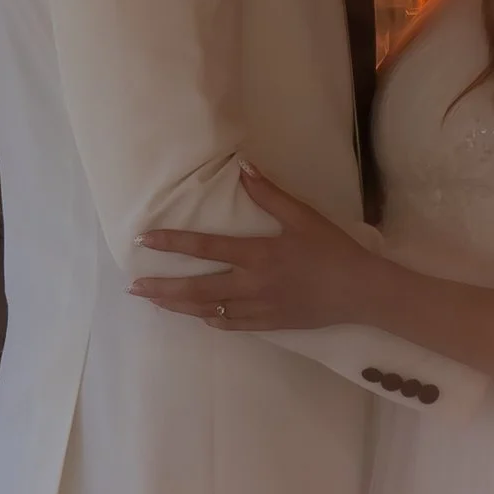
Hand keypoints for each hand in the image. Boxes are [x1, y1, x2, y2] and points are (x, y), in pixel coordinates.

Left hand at [135, 169, 380, 335]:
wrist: (358, 292)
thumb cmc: (332, 250)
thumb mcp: (303, 217)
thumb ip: (270, 195)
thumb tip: (243, 168)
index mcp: (257, 255)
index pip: (205, 247)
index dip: (172, 242)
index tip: (144, 239)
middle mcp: (250, 285)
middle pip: (196, 288)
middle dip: (161, 286)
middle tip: (134, 286)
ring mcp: (257, 308)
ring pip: (208, 310)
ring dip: (178, 305)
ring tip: (155, 301)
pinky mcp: (268, 324)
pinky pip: (230, 325)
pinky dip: (210, 320)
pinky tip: (198, 316)